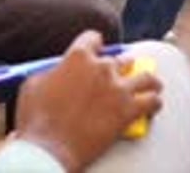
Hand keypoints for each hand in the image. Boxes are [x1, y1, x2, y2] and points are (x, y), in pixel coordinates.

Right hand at [14, 30, 162, 172]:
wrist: (47, 151)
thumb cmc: (35, 119)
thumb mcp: (34, 84)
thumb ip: (52, 71)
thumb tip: (59, 72)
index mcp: (79, 56)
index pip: (93, 38)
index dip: (95, 44)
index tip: (97, 49)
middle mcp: (102, 67)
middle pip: (120, 59)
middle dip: (120, 66)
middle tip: (121, 74)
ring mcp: (118, 89)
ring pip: (145, 76)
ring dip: (148, 80)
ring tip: (153, 84)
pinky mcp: (127, 111)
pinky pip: (152, 102)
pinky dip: (155, 102)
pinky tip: (155, 104)